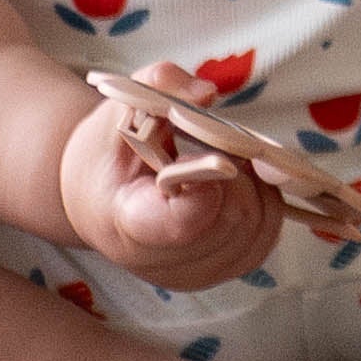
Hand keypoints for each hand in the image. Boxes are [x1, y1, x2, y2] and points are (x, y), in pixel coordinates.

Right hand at [58, 64, 285, 291]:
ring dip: (255, 187)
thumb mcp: (121, 106)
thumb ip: (160, 85)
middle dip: (238, 173)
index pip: (181, 221)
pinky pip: (263, 240)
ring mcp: (190, 274)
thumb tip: (207, 94)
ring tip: (226, 165)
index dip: (210, 185)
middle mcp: (159, 260)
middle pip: (232, 218)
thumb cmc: (109, 152)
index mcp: (129, 220)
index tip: (222, 156)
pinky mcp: (215, 274)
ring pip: (257, 229)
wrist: (96, 200)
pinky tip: (238, 186)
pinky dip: (264, 205)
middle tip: (219, 148)